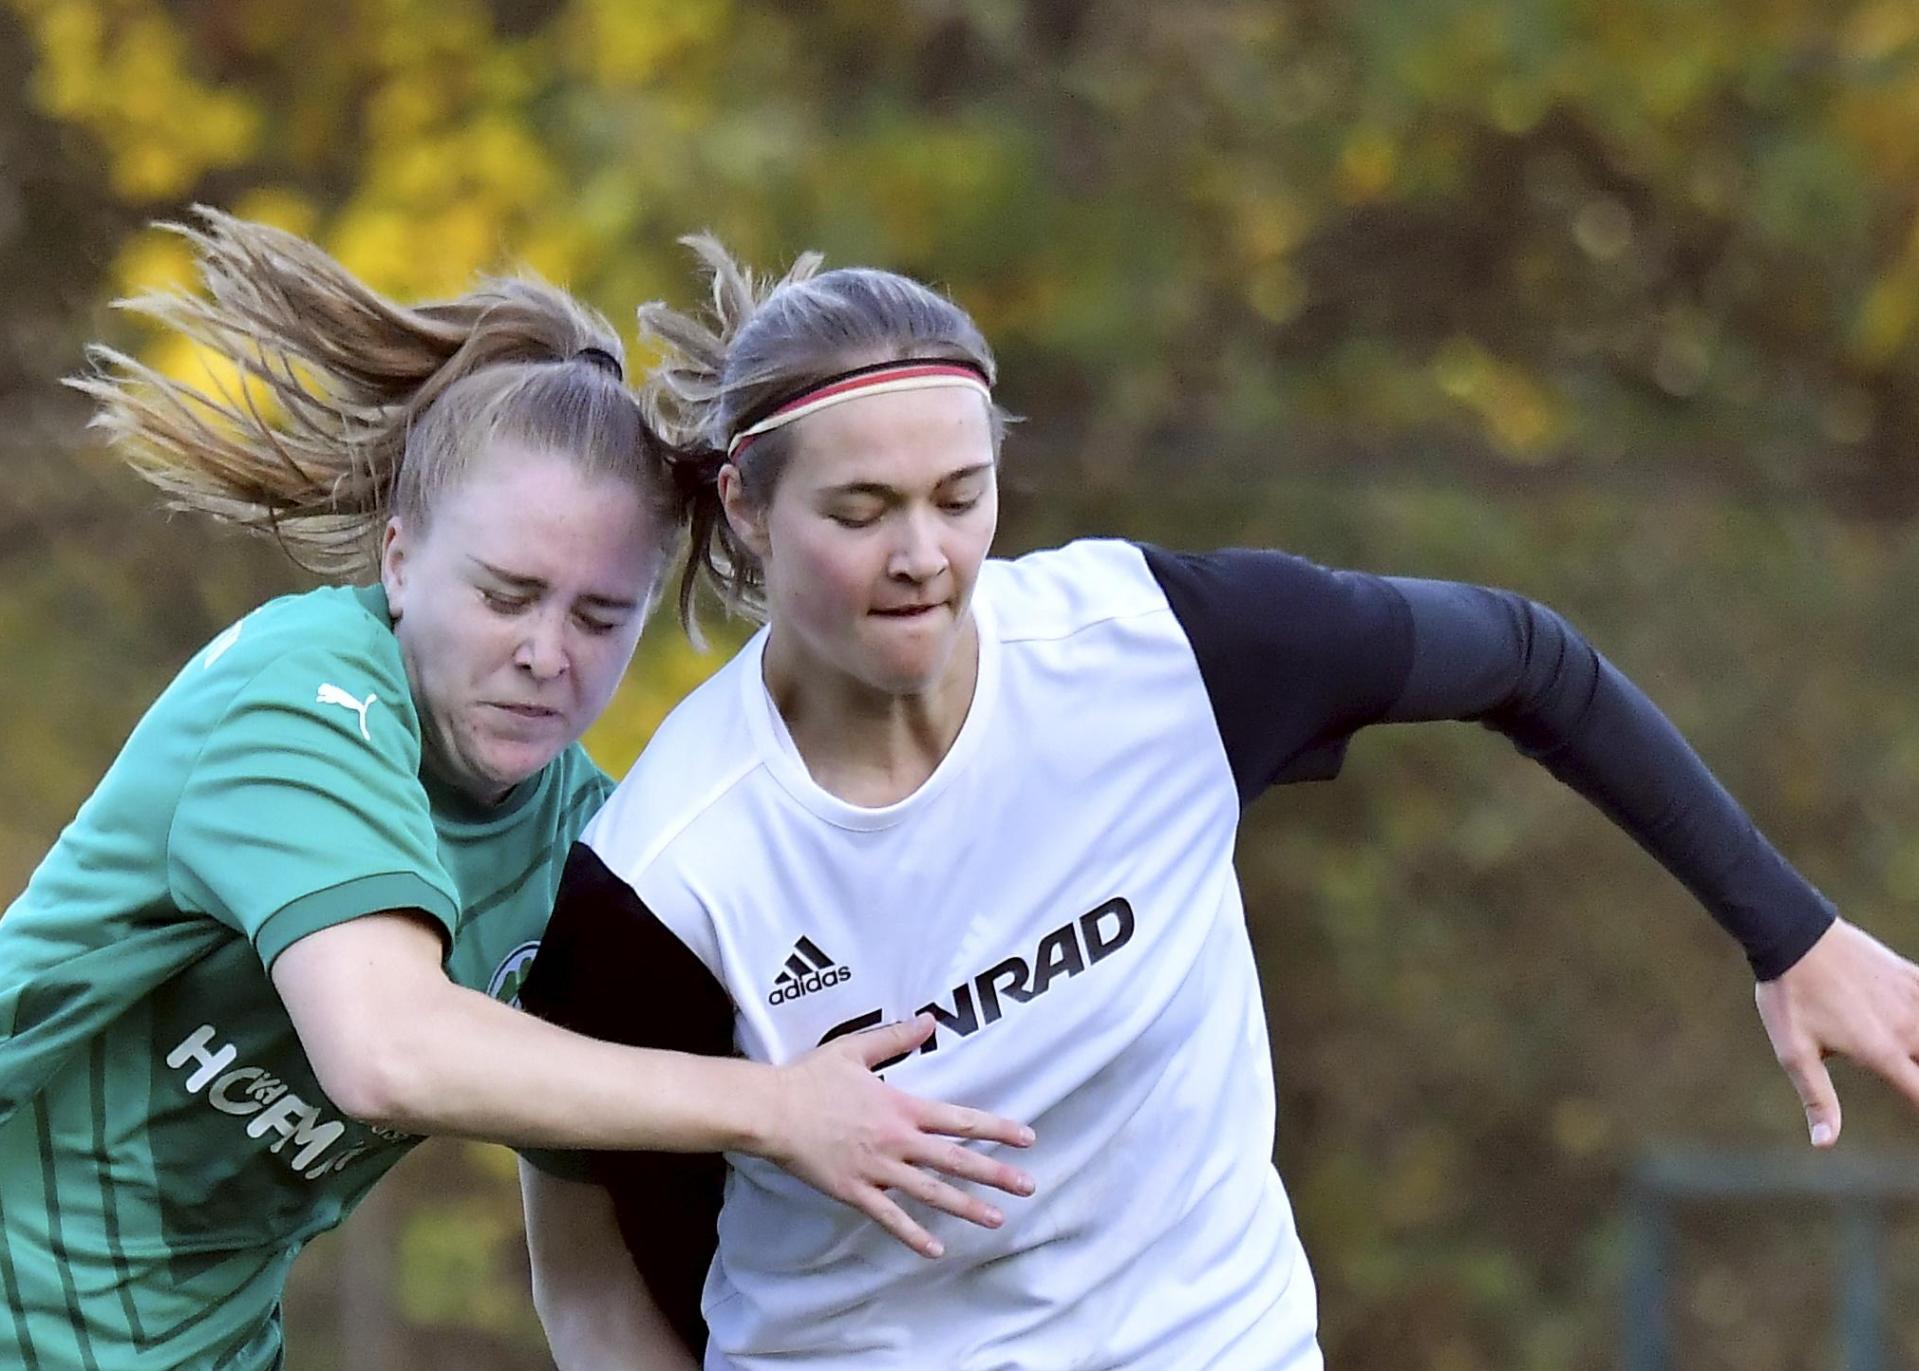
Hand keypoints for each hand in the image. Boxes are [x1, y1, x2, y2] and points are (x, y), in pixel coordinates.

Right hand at [759, 1015, 1036, 1257]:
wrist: (773, 1111)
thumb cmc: (811, 1077)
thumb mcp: (856, 1048)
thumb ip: (897, 1037)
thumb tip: (930, 1020)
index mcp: (901, 1107)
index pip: (960, 1119)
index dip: (997, 1129)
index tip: (1027, 1139)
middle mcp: (897, 1141)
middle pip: (955, 1160)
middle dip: (995, 1174)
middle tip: (1027, 1187)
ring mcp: (878, 1170)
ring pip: (931, 1193)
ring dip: (966, 1207)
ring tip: (997, 1220)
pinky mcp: (855, 1192)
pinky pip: (889, 1218)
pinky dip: (913, 1235)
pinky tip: (935, 1250)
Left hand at [1754, 918, 1918, 1146]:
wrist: (1794, 936)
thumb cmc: (1790, 997)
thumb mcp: (1794, 1052)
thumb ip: (1817, 1098)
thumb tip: (1823, 1143)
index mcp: (1880, 1051)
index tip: (1917, 1108)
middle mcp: (1905, 1027)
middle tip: (1916, 1077)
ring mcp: (1912, 998)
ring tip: (1917, 1056)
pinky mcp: (1910, 974)